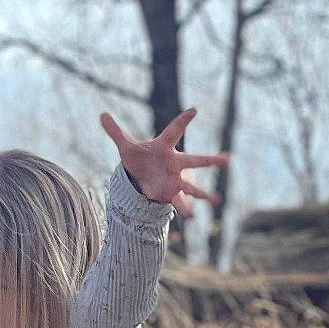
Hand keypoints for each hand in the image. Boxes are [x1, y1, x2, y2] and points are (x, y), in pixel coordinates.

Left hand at [99, 107, 226, 217]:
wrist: (142, 176)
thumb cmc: (139, 158)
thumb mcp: (125, 146)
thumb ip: (115, 131)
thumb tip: (102, 114)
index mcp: (165, 147)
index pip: (174, 131)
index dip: (183, 121)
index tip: (194, 110)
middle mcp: (175, 163)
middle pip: (195, 160)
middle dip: (210, 160)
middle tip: (226, 159)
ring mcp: (175, 179)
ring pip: (192, 186)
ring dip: (203, 194)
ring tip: (216, 200)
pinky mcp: (171, 193)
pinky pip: (179, 202)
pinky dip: (184, 208)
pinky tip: (192, 216)